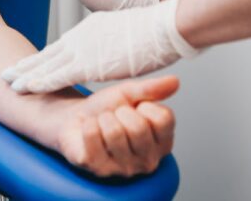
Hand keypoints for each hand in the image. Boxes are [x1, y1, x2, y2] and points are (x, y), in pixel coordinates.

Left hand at [3, 0, 199, 93]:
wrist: (162, 25)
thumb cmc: (153, 31)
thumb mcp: (125, 35)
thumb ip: (112, 46)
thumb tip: (110, 57)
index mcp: (91, 30)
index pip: (60, 47)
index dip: (42, 59)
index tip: (26, 65)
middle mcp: (82, 38)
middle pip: (47, 54)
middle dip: (25, 66)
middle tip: (5, 74)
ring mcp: (83, 50)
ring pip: (45, 64)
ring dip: (24, 74)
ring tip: (5, 81)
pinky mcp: (88, 63)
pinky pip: (57, 75)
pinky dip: (38, 82)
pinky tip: (24, 87)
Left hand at [57, 75, 178, 177]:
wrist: (75, 118)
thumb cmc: (107, 109)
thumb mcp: (131, 93)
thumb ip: (153, 88)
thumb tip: (175, 81)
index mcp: (162, 142)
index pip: (163, 119)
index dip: (145, 106)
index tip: (136, 108)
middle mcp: (148, 161)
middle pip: (138, 128)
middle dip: (121, 112)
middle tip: (115, 115)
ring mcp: (123, 169)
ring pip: (114, 132)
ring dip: (104, 118)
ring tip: (102, 123)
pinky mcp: (98, 170)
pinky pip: (92, 136)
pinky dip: (88, 125)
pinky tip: (90, 130)